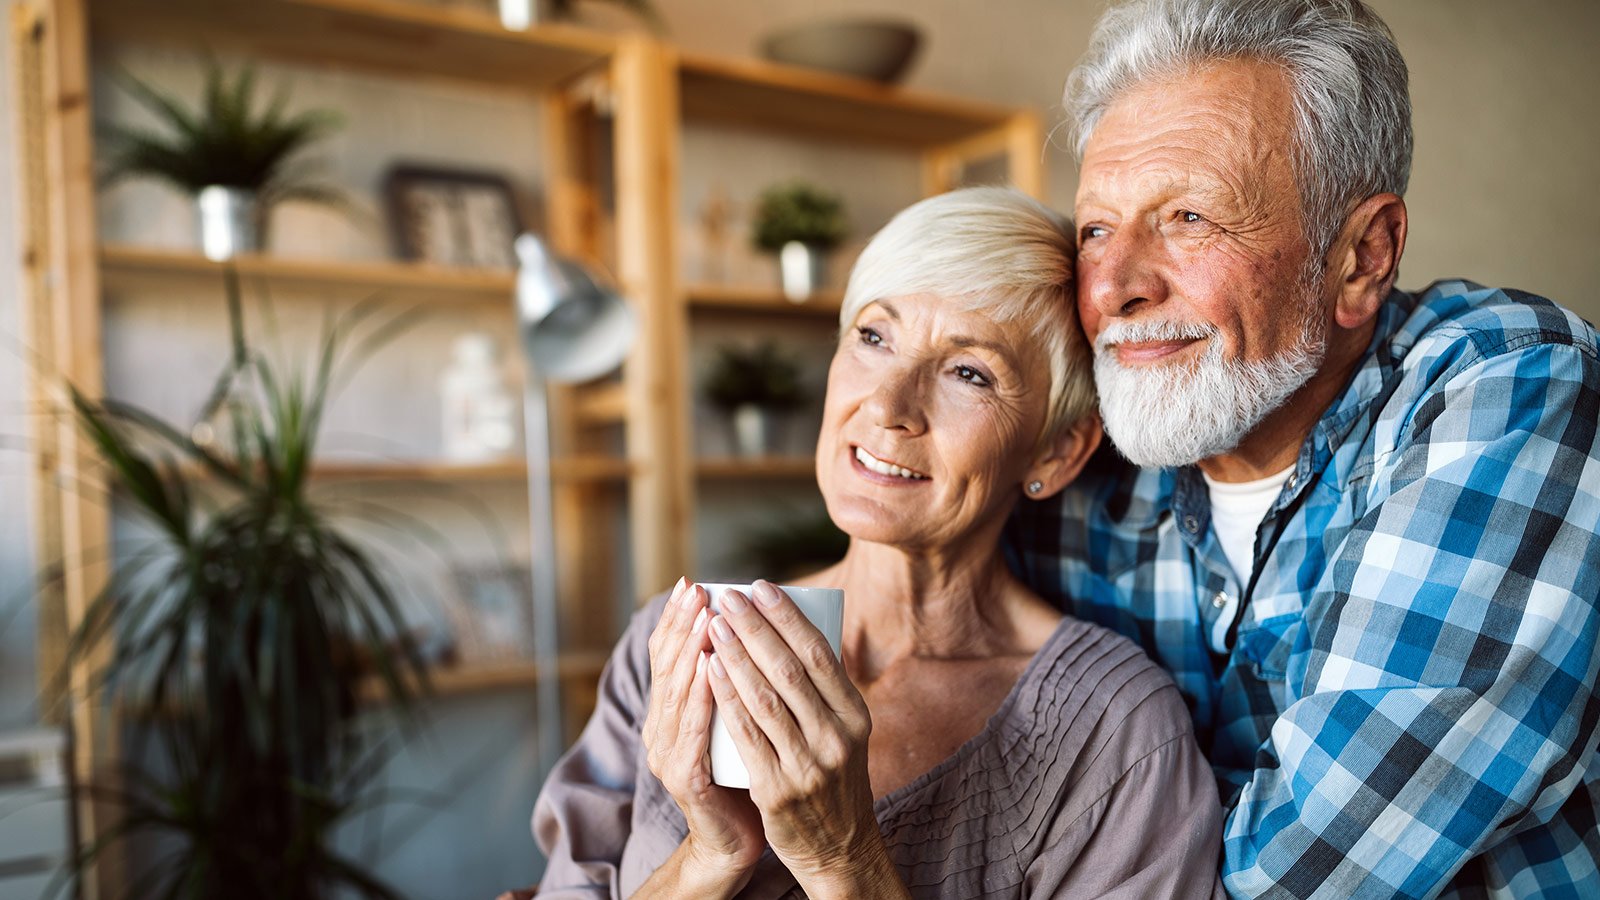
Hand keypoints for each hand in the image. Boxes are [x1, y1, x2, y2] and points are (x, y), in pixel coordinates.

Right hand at [641, 578, 765, 883]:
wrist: (738, 838)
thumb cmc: (746, 770)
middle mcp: (661, 727)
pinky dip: (701, 698)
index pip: (667, 655)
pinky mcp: (686, 779)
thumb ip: (738, 681)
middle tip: (698, 590)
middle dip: (684, 624)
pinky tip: (710, 670)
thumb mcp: (738, 717)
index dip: (677, 618)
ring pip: (678, 693)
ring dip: (692, 651)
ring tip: (708, 616)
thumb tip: (763, 627)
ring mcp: (668, 753)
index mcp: (672, 710)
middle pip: (668, 666)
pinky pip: (692, 733)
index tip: (694, 582)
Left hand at [706, 581, 888, 892]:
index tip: (761, 587)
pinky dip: (726, 698)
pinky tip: (710, 671)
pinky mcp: (778, 790)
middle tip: (728, 598)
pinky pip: (746, 735)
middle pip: (790, 670)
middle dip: (755, 627)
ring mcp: (808, 765)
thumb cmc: (833, 780)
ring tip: (713, 625)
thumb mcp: (845, 734)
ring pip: (765, 698)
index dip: (788, 617)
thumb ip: (824, 693)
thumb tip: (791, 631)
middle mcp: (837, 737)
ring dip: (736, 655)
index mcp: (855, 716)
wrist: (838, 849)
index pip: (820, 655)